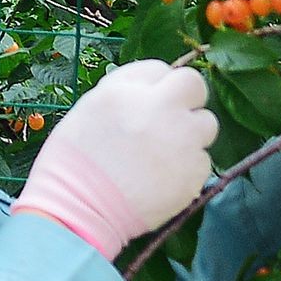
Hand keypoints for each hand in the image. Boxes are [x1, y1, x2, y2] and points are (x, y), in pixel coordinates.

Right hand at [13, 61, 219, 257]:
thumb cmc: (73, 163)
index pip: (161, 69)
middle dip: (186, 99)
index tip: (150, 103)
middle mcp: (160, 109)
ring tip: (164, 154)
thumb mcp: (90, 109)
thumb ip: (125, 90)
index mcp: (127, 91)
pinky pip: (203, 161)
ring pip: (206, 124)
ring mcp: (182, 140)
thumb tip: (155, 84)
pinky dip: (188, 168)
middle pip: (195, 86)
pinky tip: (162, 180)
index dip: (157, 87)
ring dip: (191, 134)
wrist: (79, 210)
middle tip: (170, 121)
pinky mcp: (194, 172)